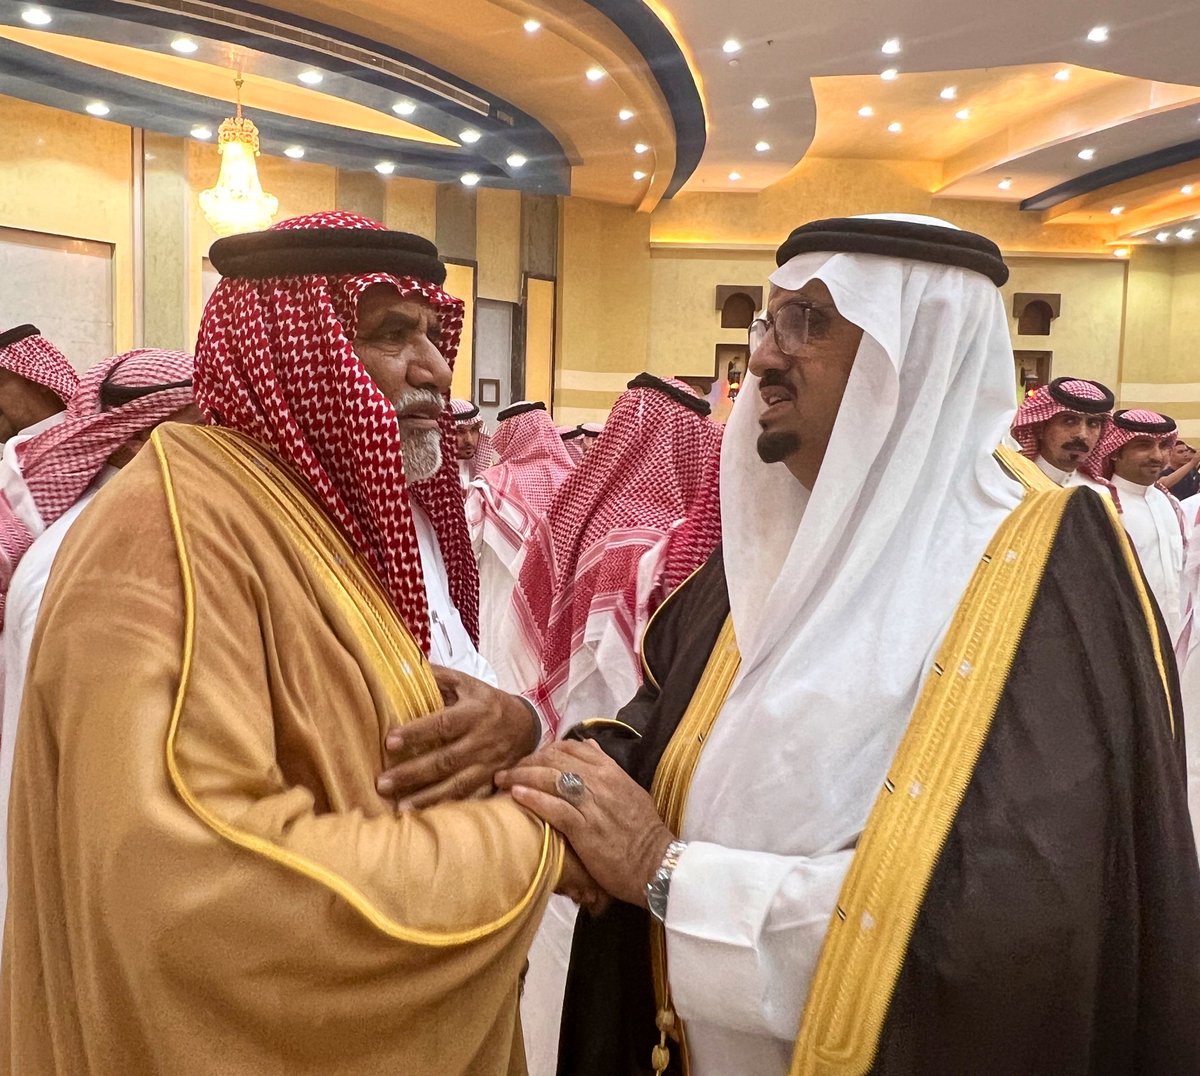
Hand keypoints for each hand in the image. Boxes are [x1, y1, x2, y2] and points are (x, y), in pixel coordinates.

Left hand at [376, 665, 540, 808]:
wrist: (526, 726)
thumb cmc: (486, 702)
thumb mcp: (467, 684)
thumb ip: (437, 678)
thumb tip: (401, 667)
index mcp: (476, 712)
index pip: (443, 724)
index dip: (417, 733)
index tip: (389, 742)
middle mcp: (483, 740)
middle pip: (446, 760)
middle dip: (413, 773)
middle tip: (383, 783)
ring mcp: (489, 766)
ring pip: (457, 786)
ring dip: (427, 799)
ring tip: (400, 809)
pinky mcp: (492, 784)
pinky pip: (470, 800)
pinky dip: (448, 810)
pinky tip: (426, 819)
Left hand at [496, 740, 674, 907]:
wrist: (656, 863)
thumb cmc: (642, 831)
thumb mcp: (629, 789)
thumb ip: (607, 766)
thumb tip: (587, 744)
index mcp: (610, 770)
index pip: (570, 748)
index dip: (544, 751)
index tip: (529, 760)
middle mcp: (600, 781)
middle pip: (554, 760)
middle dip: (526, 763)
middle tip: (507, 771)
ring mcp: (592, 804)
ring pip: (550, 779)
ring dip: (521, 776)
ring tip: (502, 780)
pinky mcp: (584, 828)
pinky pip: (554, 807)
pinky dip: (532, 799)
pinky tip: (515, 796)